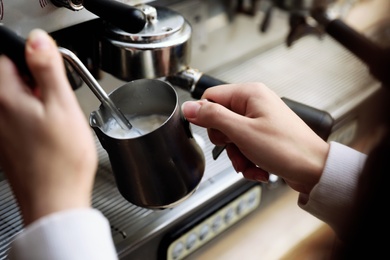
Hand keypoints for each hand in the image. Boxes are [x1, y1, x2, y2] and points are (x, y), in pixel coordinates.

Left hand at [0, 29, 96, 224]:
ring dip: (35, 99)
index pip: (7, 56)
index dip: (33, 58)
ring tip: (55, 116)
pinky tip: (48, 131)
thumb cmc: (62, 161)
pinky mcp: (5, 144)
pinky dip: (32, 117)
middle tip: (56, 97)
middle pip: (10, 77)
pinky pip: (15, 118)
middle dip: (35, 79)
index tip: (50, 71)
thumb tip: (38, 40)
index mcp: (6, 98)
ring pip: (14, 98)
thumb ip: (48, 69)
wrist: (55, 200)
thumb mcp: (63, 107)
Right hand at [182, 83, 329, 193]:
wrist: (314, 169)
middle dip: (225, 142)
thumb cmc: (287, 148)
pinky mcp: (264, 135)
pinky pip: (243, 145)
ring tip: (249, 164)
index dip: (207, 118)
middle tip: (236, 149)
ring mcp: (260, 119)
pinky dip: (247, 160)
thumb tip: (188, 107)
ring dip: (236, 155)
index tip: (213, 134)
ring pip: (231, 137)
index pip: (210, 97)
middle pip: (220, 120)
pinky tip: (257, 168)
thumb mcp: (242, 132)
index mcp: (249, 94)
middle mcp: (254, 103)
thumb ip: (213, 117)